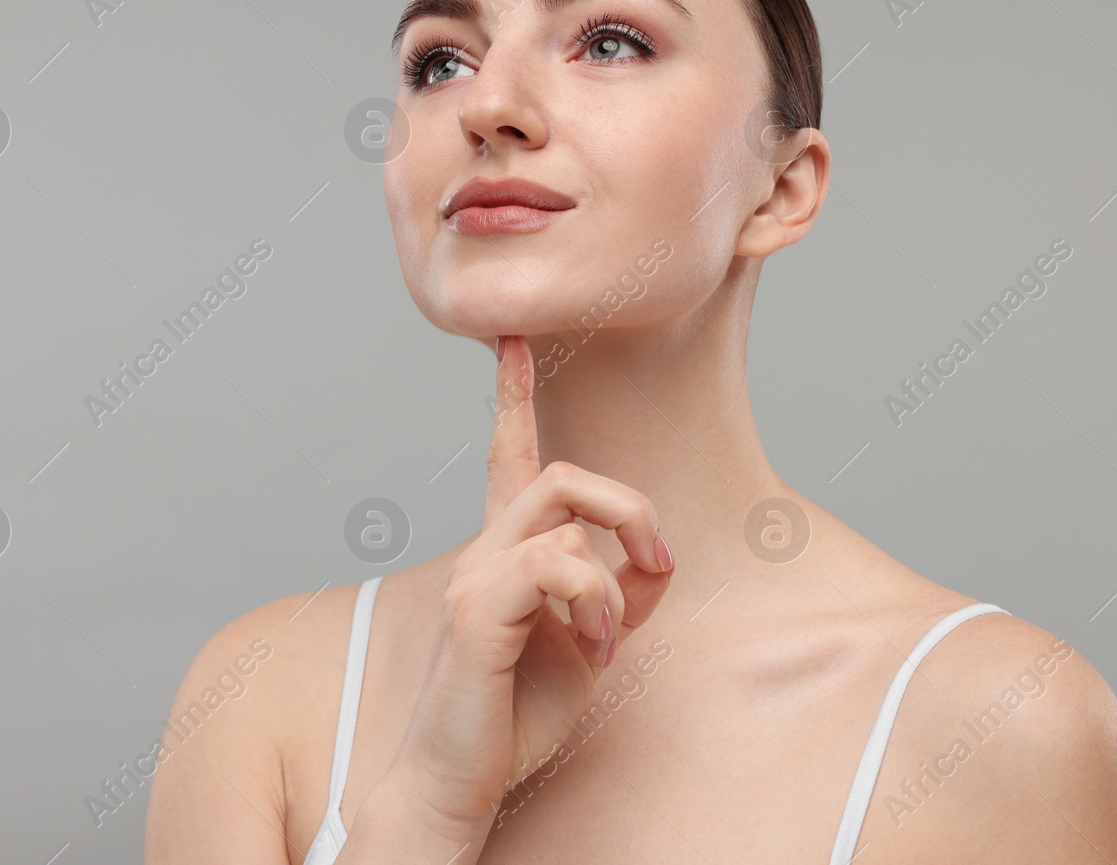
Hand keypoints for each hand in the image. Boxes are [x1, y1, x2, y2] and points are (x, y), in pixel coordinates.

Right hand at [385, 334, 674, 829]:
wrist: (460, 777)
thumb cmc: (515, 712)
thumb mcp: (590, 641)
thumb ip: (619, 590)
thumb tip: (653, 559)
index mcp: (507, 550)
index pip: (509, 455)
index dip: (512, 395)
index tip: (512, 339)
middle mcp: (484, 549)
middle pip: (564, 473)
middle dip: (629, 506)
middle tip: (656, 564)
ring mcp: (475, 574)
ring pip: (567, 511)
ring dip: (616, 573)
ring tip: (612, 638)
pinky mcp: (475, 608)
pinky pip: (555, 563)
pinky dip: (594, 602)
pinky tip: (596, 651)